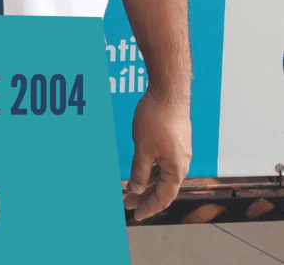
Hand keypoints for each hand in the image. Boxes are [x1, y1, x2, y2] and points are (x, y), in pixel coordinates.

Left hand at [123, 90, 191, 221]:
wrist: (168, 91)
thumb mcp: (143, 149)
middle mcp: (181, 162)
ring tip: (130, 187)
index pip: (164, 197)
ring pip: (162, 172)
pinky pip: (163, 160)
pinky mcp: (176, 138)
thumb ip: (139, 172)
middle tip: (126, 203)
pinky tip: (140, 166)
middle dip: (144, 196)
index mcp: (176, 169)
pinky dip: (151, 167)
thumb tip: (136, 190)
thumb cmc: (157, 120)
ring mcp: (179, 150)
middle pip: (163, 187)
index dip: (149, 208)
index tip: (136, 216)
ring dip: (146, 181)